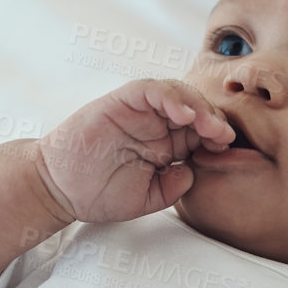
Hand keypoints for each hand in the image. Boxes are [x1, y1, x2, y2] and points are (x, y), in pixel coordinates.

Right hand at [32, 79, 234, 223]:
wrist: (59, 190)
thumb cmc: (100, 193)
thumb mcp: (148, 198)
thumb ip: (175, 186)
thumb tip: (195, 171)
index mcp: (166, 144)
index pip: (201, 131)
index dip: (218, 137)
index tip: (228, 151)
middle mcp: (156, 123)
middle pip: (196, 108)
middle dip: (215, 119)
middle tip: (225, 137)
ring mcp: (138, 111)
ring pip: (177, 93)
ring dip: (197, 105)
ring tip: (208, 125)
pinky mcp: (119, 102)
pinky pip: (149, 90)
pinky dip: (169, 97)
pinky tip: (182, 114)